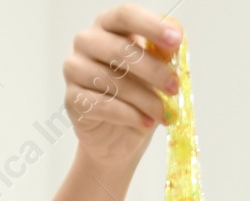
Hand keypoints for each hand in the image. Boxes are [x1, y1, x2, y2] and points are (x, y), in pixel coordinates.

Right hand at [62, 4, 178, 172]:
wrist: (119, 136)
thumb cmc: (138, 96)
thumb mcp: (156, 73)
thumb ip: (163, 53)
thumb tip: (177, 33)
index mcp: (109, 26)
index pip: (126, 15)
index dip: (151, 26)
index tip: (176, 41)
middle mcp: (87, 41)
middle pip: (120, 50)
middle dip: (153, 70)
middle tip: (174, 88)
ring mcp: (75, 68)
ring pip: (112, 81)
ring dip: (144, 99)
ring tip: (163, 114)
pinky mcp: (72, 98)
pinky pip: (102, 104)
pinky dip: (129, 115)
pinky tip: (146, 122)